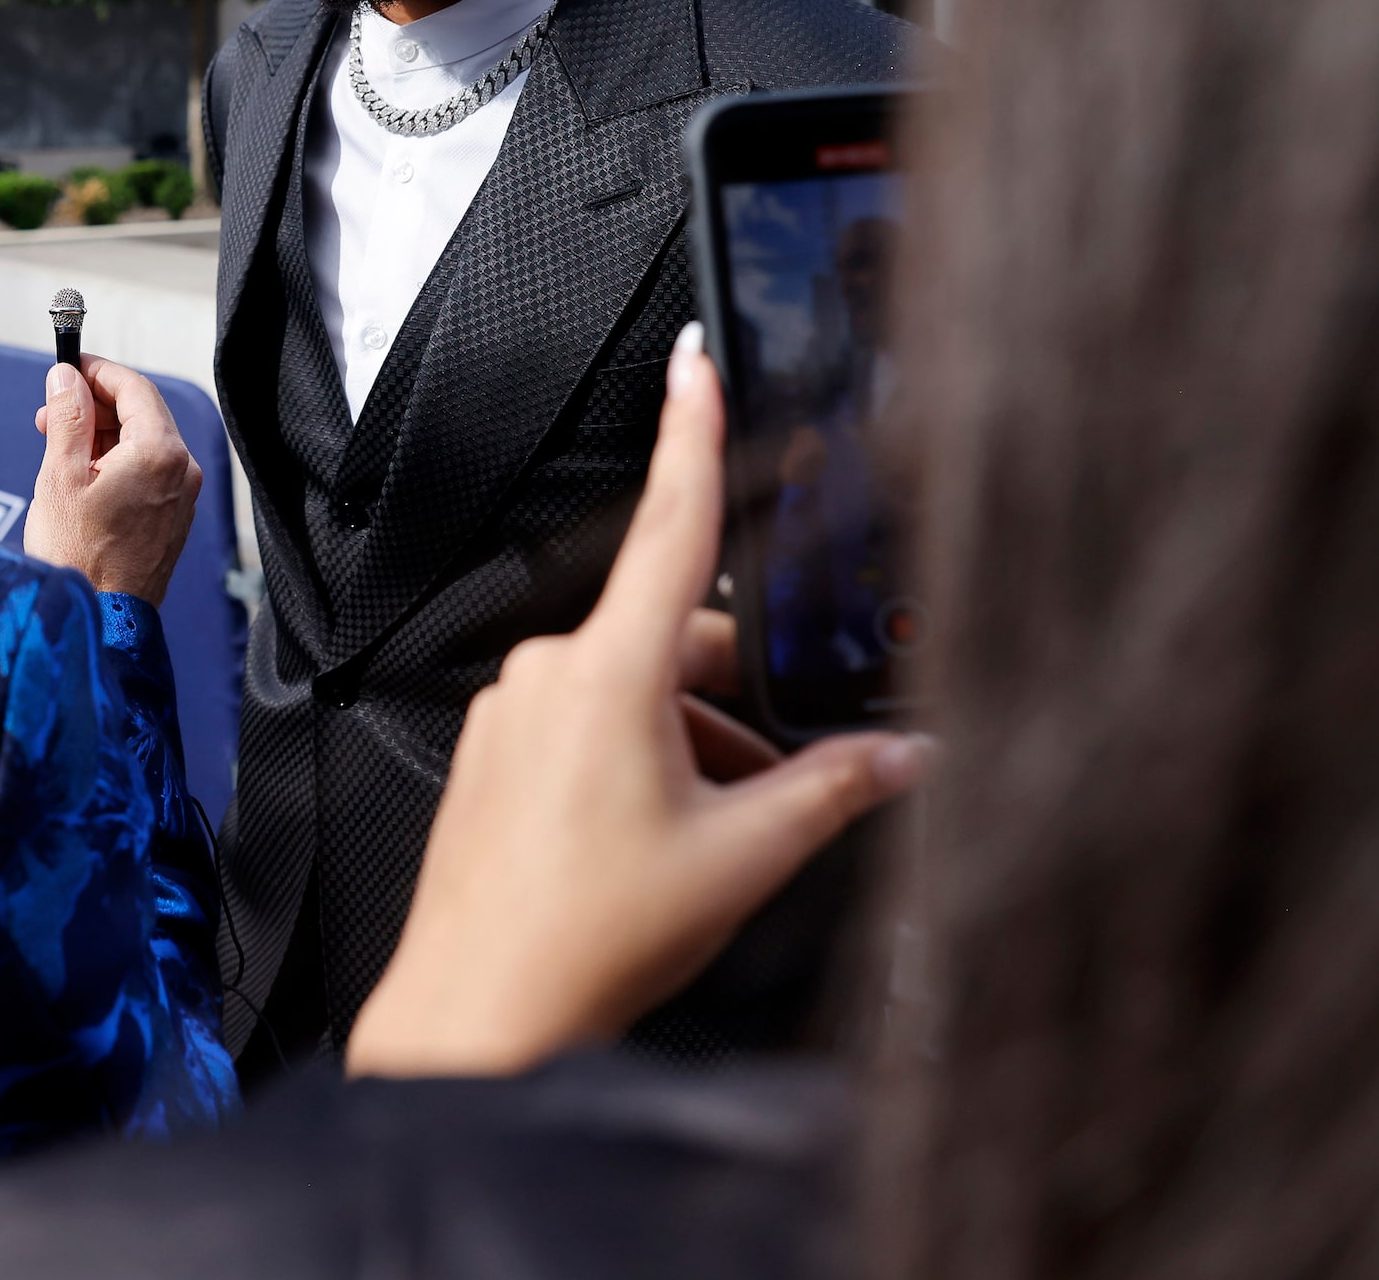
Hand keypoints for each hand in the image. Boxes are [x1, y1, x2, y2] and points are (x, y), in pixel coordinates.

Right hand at [24, 353, 201, 603]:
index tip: (66, 367)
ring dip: (103, 435)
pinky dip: (117, 462)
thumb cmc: (76, 555)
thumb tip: (65, 377)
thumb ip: (67, 417)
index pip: (134, 388)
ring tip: (57, 448)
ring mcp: (183, 499)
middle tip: (50, 413)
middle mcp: (183, 472)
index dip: (97, 372)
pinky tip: (82, 476)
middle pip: (142, 414)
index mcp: (160, 453)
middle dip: (95, 405)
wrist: (99, 622)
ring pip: (144, 444)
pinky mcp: (174, 521)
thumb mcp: (60, 475)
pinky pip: (149, 474)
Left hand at [342, 322, 932, 1078]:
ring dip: (694, 741)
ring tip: (714, 841)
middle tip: (778, 778)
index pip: (668, 523)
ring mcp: (513, 713)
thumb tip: (902, 757)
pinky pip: (587, 725)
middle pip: (675, 637)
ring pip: (636, 691)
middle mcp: (551, 673)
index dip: (691, 432)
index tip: (693, 362)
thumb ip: (832, 791)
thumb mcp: (740, 858)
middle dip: (736, 694)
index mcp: (608, 670)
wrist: (476, 1014)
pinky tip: (662, 842)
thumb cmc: (584, 939)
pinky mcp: (494, 754)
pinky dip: (643, 762)